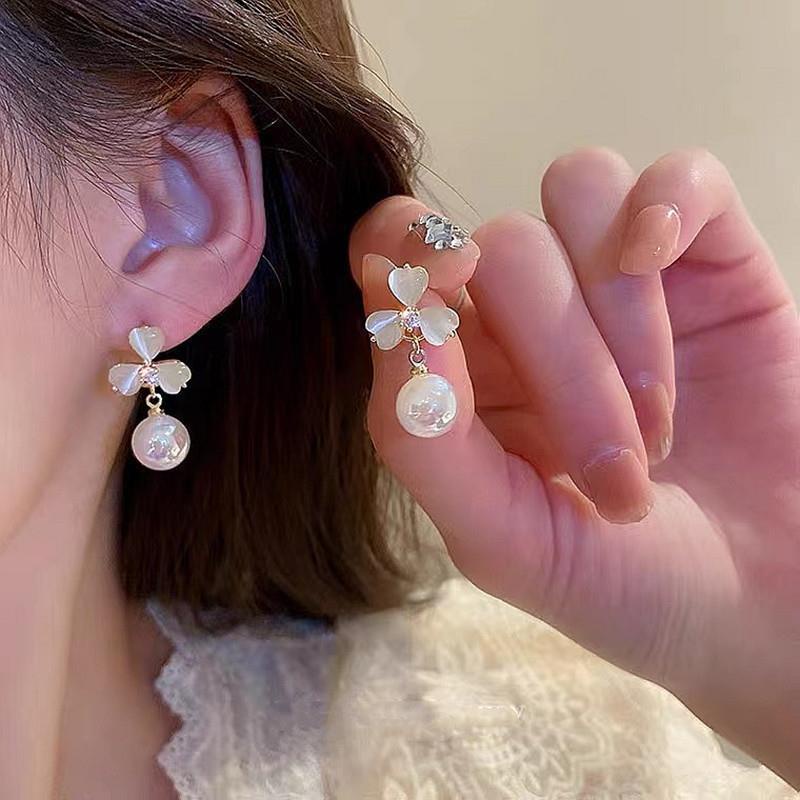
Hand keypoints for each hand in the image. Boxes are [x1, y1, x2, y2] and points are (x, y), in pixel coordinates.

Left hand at [350, 148, 799, 784]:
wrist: (771, 602)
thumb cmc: (630, 585)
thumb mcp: (508, 543)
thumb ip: (425, 443)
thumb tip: (396, 322)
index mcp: (462, 370)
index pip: (394, 257)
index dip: (400, 247)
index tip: (438, 284)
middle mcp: (525, 315)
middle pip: (507, 249)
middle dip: (565, 368)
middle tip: (619, 483)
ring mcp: (616, 278)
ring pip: (579, 196)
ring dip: (623, 318)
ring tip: (661, 430)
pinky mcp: (709, 259)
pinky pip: (679, 175)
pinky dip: (671, 207)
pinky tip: (667, 271)